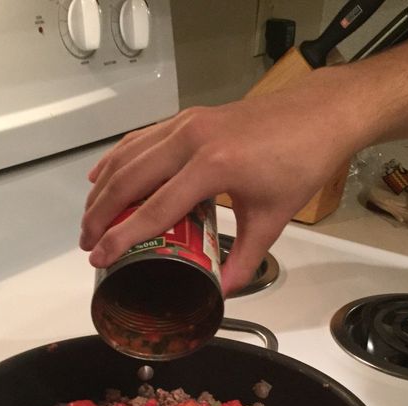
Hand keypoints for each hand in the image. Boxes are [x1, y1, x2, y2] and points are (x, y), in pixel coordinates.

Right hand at [80, 76, 360, 294]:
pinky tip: (103, 176)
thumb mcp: (273, 218)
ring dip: (103, 187)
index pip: (154, 209)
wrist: (320, 114)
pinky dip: (118, 159)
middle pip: (129, 179)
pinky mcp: (188, 117)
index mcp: (213, 166)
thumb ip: (245, 258)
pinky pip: (141, 139)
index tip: (100, 257)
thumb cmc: (301, 161)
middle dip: (100, 214)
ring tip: (89, 218)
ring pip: (129, 156)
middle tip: (87, 243)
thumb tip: (223, 290)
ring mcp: (187, 124)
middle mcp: (192, 139)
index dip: (122, 237)